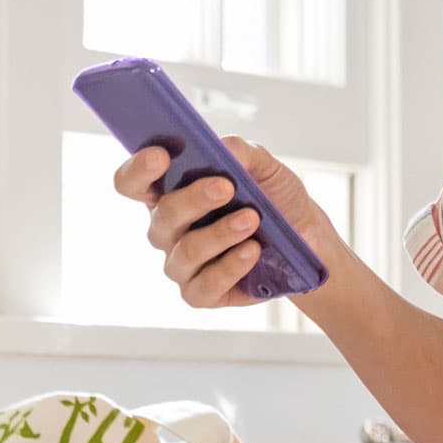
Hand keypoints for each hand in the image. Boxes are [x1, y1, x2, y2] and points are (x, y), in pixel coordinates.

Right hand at [110, 135, 347, 309]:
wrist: (309, 238)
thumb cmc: (275, 199)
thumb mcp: (265, 168)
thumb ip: (242, 153)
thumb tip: (223, 148)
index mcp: (171, 192)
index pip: (134, 182)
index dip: (139, 169)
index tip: (161, 155)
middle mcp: (168, 230)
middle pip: (162, 215)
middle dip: (194, 199)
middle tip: (227, 187)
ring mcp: (181, 264)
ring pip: (186, 250)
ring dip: (220, 233)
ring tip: (252, 219)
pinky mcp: (201, 293)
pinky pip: (204, 285)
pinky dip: (230, 266)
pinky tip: (253, 251)